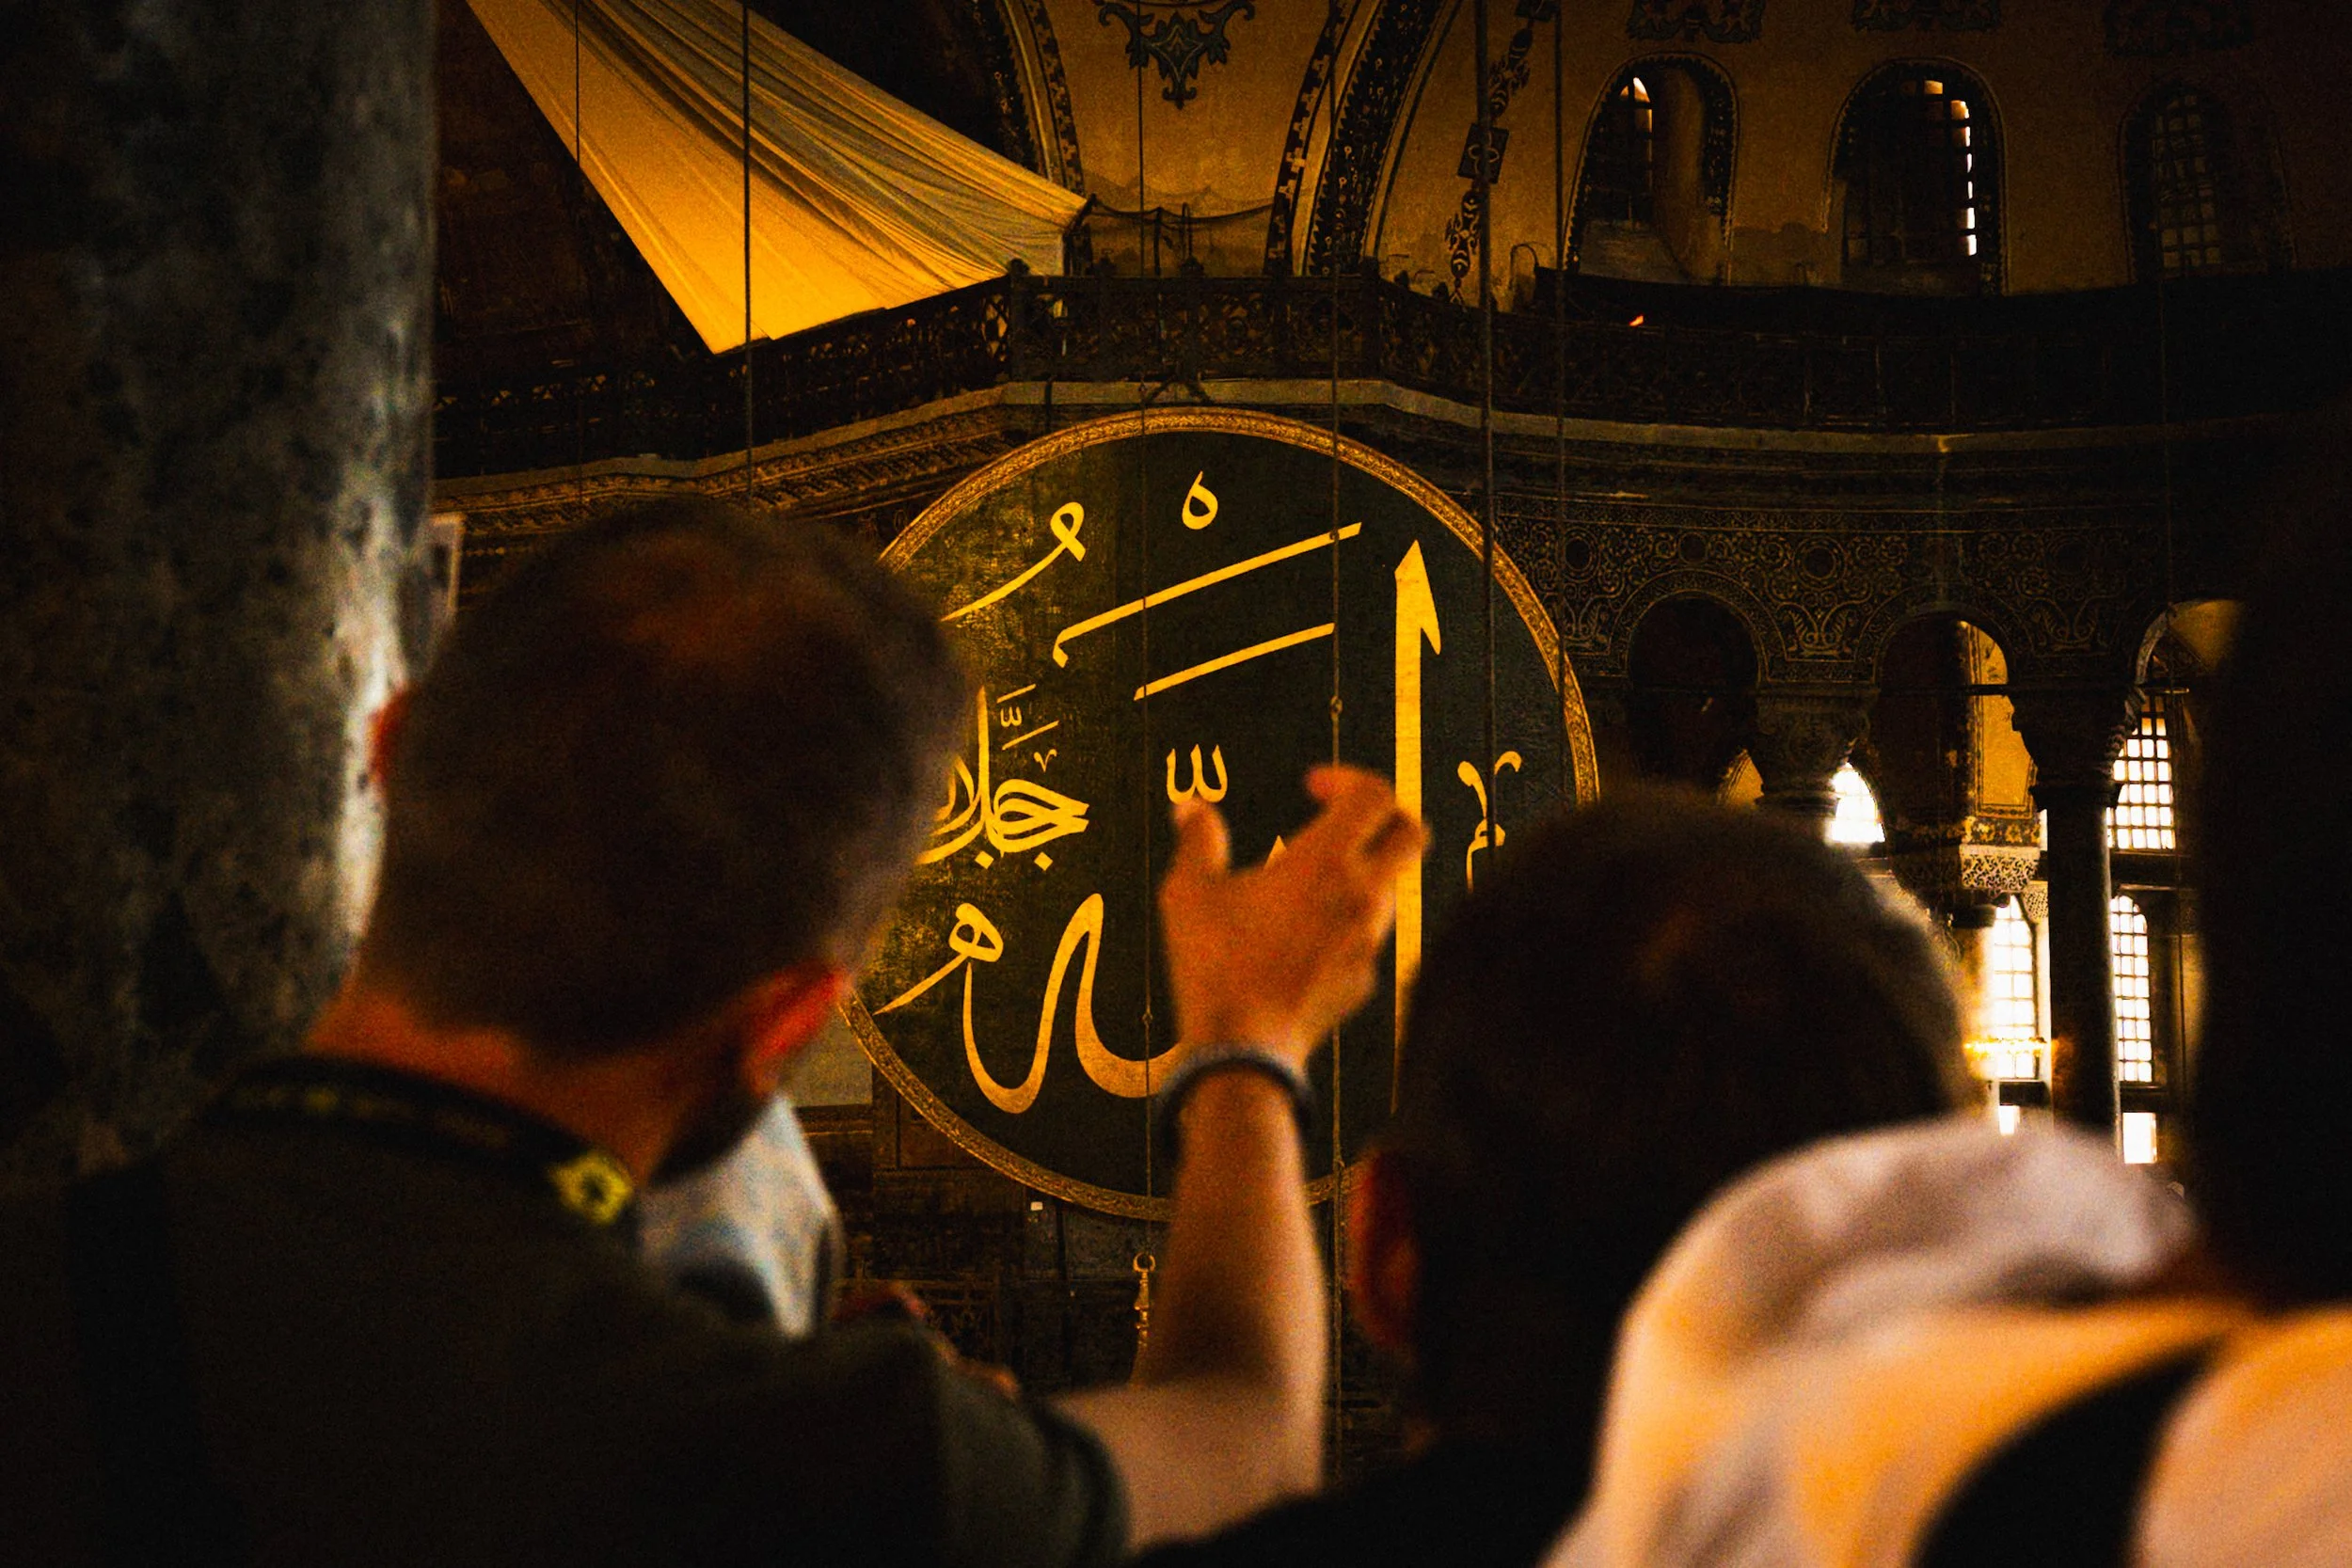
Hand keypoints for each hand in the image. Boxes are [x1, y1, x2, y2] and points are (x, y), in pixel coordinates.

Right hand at [1158, 764, 1426, 1067]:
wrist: (1244, 1049)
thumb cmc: (1214, 963)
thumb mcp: (1189, 892)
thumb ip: (1198, 839)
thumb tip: (1190, 809)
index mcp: (1325, 861)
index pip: (1374, 795)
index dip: (1348, 778)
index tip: (1313, 787)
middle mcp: (1362, 895)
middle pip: (1411, 834)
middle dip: (1383, 817)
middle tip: (1341, 822)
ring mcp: (1370, 940)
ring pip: (1389, 887)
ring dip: (1357, 874)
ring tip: (1299, 890)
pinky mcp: (1366, 978)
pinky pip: (1367, 936)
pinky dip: (1344, 924)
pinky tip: (1299, 941)